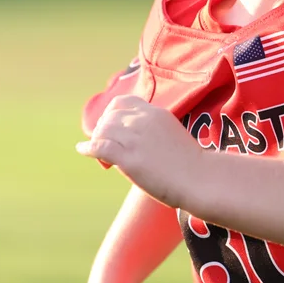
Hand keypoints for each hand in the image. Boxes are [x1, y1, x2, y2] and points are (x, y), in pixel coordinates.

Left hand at [76, 95, 202, 207]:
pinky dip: (88, 148)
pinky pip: (99, 146)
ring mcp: (135, 138)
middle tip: (104, 147)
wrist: (200, 179)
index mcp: (155, 113)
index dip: (111, 115)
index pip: (122, 103)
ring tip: (101, 156)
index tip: (111, 128)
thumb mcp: (171, 136)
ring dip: (97, 141)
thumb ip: (151, 133)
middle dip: (102, 130)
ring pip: (102, 131)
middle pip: (109, 117)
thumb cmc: (190, 165)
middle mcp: (143, 120)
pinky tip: (83, 151)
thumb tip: (129, 144)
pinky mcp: (129, 157)